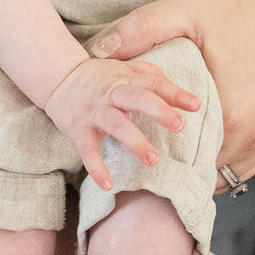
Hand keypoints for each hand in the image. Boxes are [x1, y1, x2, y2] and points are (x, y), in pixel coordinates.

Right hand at [43, 56, 198, 191]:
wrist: (58, 78)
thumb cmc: (97, 77)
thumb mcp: (123, 69)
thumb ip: (148, 73)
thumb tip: (173, 85)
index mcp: (126, 80)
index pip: (154, 83)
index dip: (175, 93)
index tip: (196, 104)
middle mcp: (112, 93)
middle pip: (137, 98)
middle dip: (158, 110)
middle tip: (179, 125)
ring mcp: (95, 111)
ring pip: (116, 124)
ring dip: (135, 141)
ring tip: (153, 160)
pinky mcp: (79, 129)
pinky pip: (88, 150)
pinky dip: (96, 167)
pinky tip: (108, 185)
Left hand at [93, 0, 254, 180]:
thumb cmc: (231, 4)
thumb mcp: (183, 10)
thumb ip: (140, 30)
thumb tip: (99, 50)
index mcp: (230, 112)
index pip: (185, 161)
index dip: (159, 160)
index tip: (138, 150)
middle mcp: (253, 133)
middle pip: (205, 173)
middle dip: (178, 167)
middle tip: (150, 155)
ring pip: (227, 175)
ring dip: (202, 168)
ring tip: (174, 152)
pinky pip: (248, 165)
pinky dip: (225, 161)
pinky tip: (202, 145)